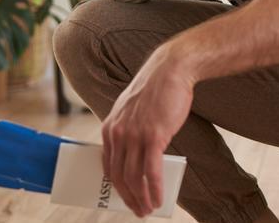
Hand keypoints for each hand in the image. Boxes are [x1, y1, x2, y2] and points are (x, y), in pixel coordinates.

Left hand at [101, 44, 196, 217]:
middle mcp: (118, 134)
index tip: (125, 197)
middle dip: (128, 198)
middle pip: (119, 176)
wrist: (170, 70)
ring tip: (149, 209)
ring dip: (141, 198)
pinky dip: (155, 188)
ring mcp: (135, 135)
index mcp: (109, 128)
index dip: (116, 186)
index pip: (108, 166)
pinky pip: (152, 170)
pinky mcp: (154, 136)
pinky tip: (159, 198)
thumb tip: (139, 157)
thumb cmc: (156, 90)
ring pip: (134, 177)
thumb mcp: (132, 111)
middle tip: (138, 210)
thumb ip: (129, 131)